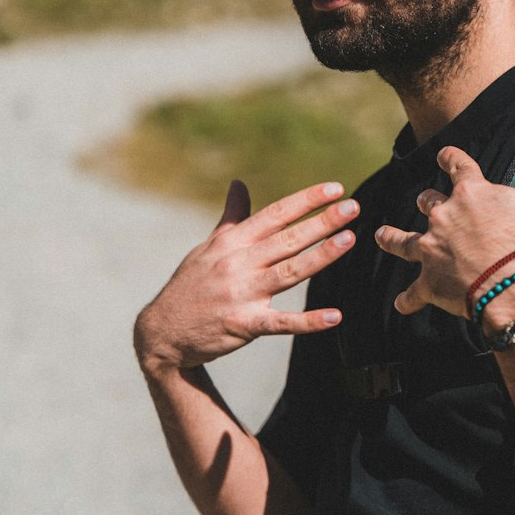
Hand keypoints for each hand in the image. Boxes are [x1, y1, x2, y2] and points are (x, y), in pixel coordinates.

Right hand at [134, 178, 357, 371]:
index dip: (305, 200)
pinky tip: (334, 316)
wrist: (162, 332)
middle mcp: (237, 263)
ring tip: (348, 240)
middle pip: (286, 239)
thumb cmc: (191, 285)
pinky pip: (281, 323)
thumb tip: (239, 182)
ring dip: (320, 256)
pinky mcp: (243, 325)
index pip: (274, 215)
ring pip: (289, 272)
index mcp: (231, 242)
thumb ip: (232, 216)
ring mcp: (241, 294)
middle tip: (353, 207)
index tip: (335, 189)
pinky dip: (308, 321)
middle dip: (321, 222)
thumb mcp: (208, 247)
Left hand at [374, 115, 514, 316]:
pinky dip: (408, 299)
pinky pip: (413, 293)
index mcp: (471, 193)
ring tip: (380, 235)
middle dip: (427, 202)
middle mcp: (444, 217)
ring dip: (392, 238)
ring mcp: (432, 250)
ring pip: (404, 242)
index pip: (456, 165)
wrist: (514, 289)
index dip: (449, 159)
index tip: (442, 156)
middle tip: (425, 202)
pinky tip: (402, 304)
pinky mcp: (429, 283)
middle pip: (427, 202)